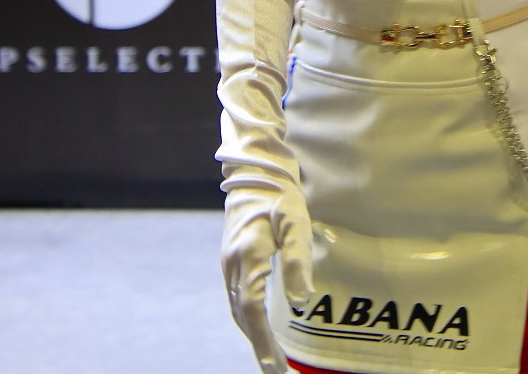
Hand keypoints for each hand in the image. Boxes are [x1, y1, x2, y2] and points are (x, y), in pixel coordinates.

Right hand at [222, 185, 312, 373]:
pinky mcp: (230, 260)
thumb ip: (297, 260)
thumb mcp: (296, 222)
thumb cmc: (281, 197)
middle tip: (277, 372)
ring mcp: (228, 262)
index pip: (252, 308)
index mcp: (248, 254)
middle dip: (260, 346)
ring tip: (271, 359)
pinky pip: (236, 297)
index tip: (274, 366)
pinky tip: (260, 328)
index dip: (262, 340)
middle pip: (243, 315)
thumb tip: (300, 301)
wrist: (256, 174)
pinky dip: (248, 319)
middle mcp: (232, 263)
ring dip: (253, 335)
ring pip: (237, 309)